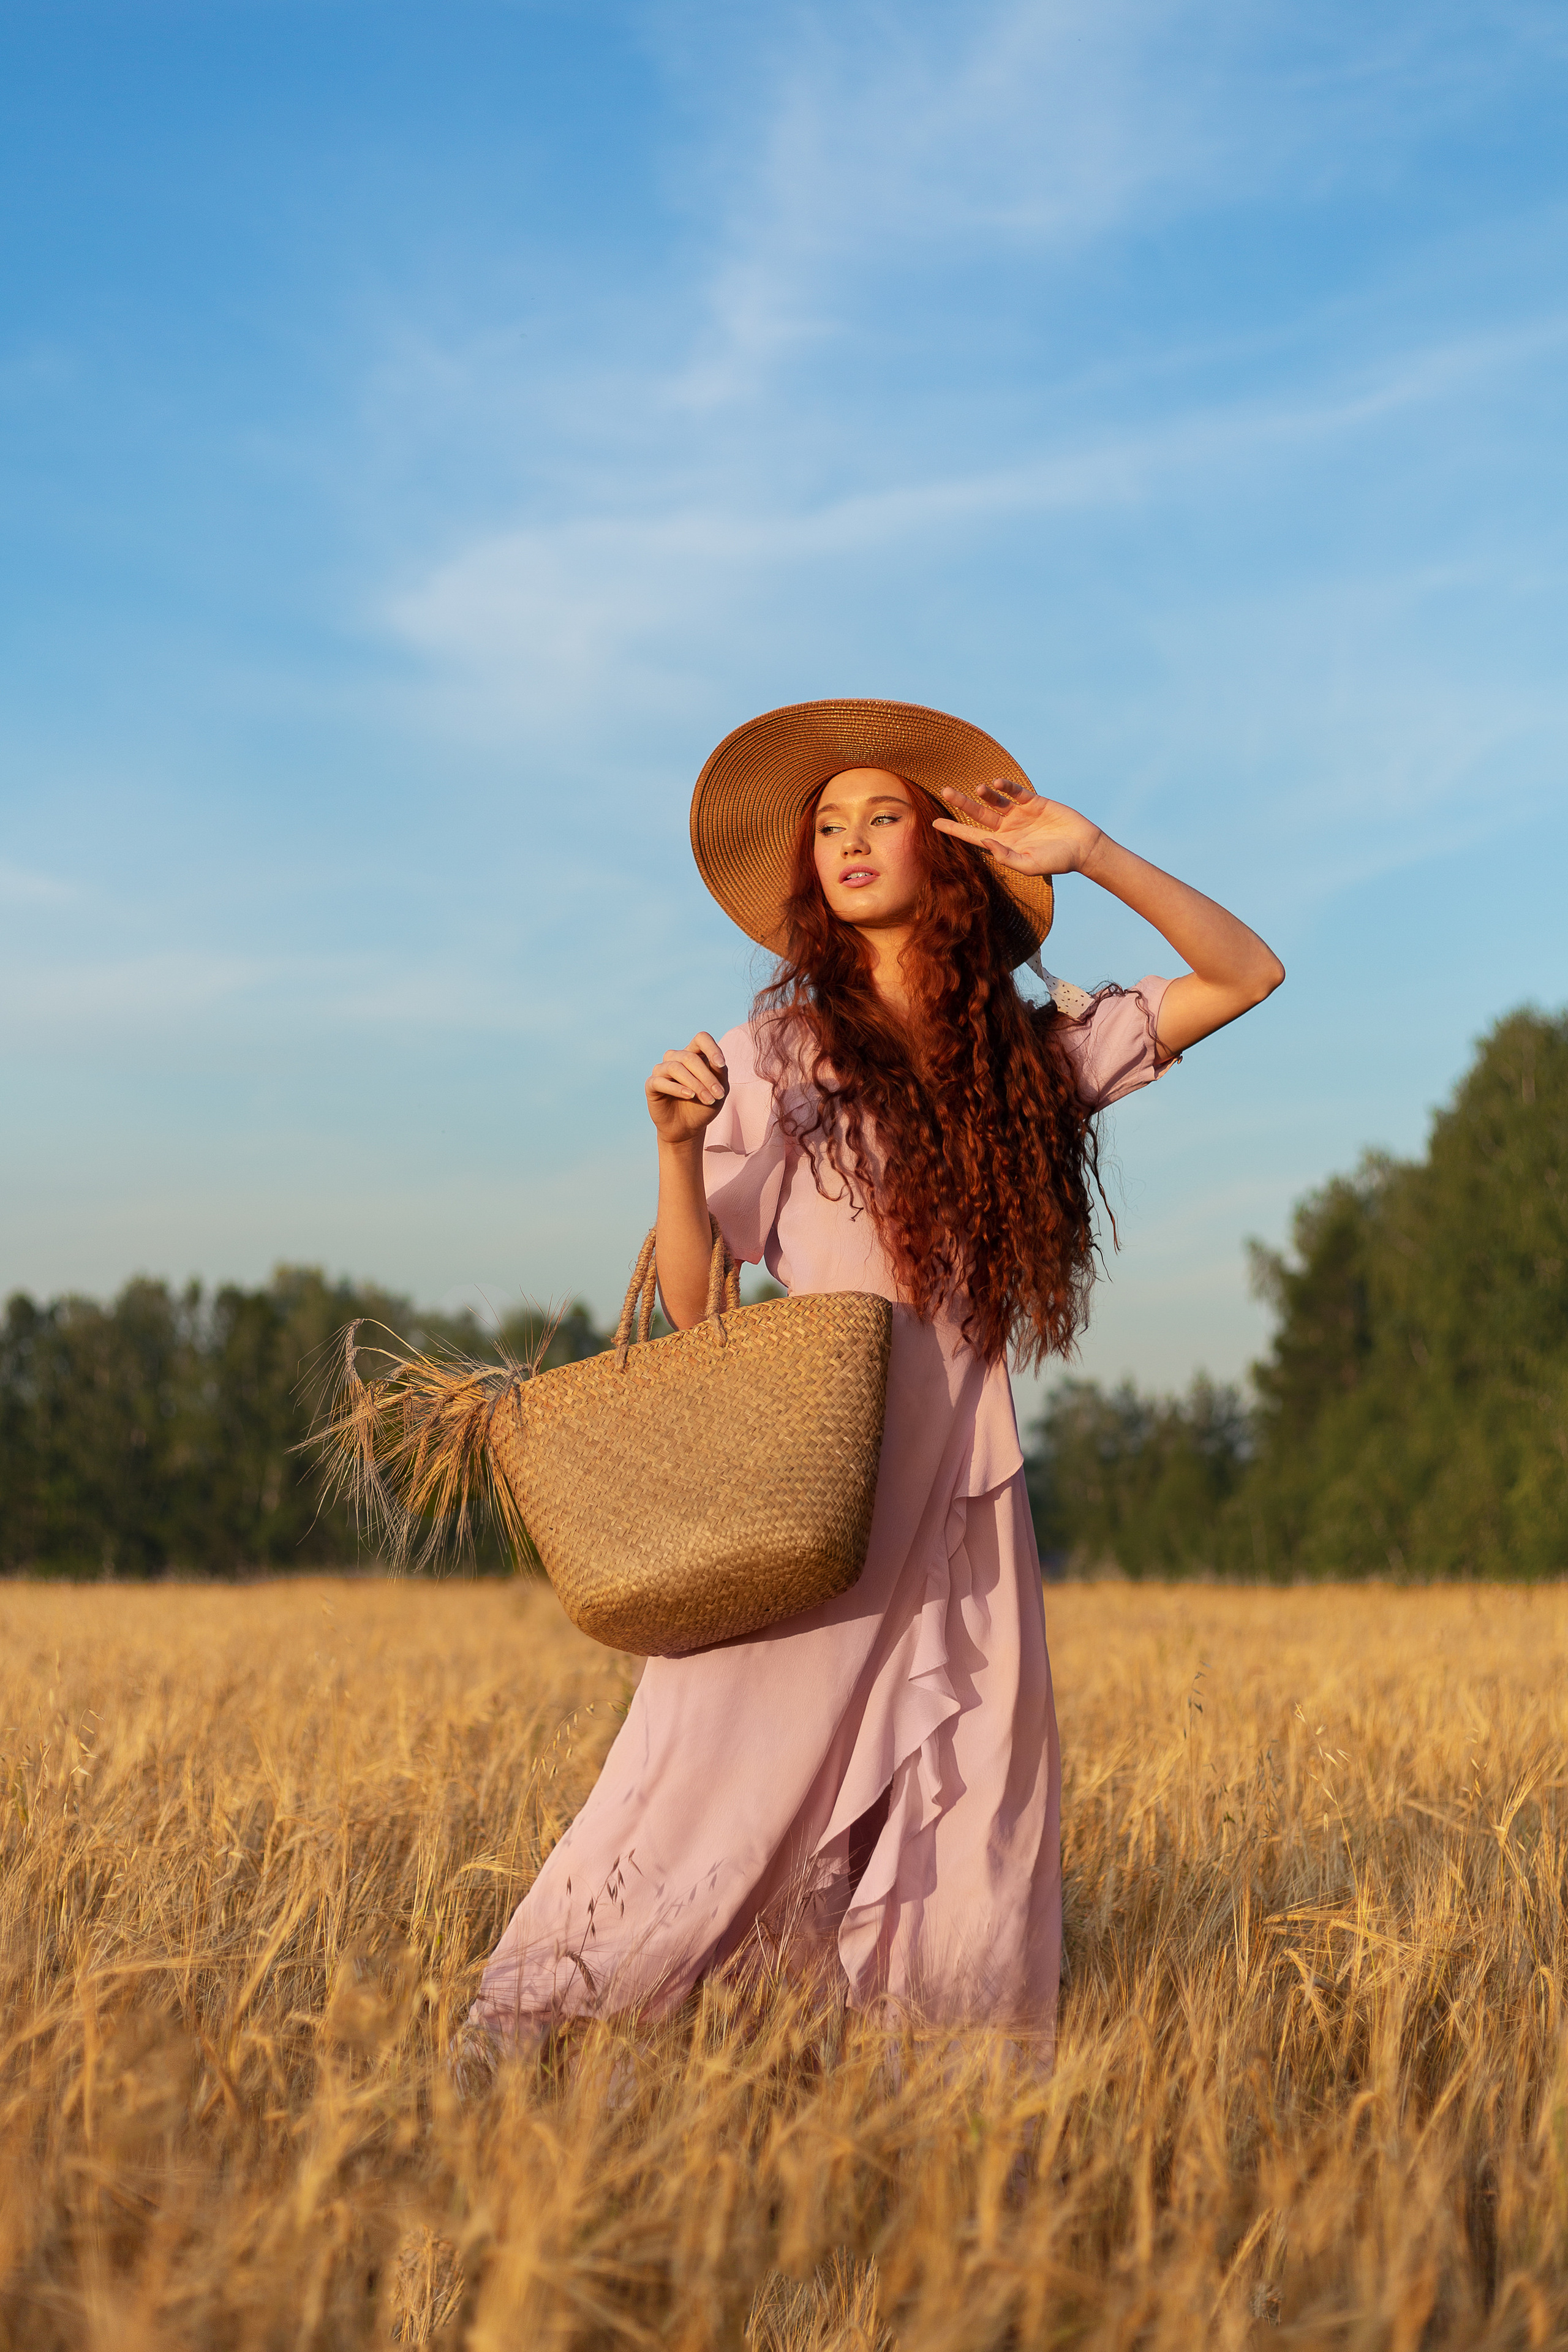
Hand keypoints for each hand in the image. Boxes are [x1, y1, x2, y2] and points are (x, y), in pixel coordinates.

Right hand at [646, 1032, 728, 1146]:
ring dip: (695, 1084)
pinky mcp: (651, 1084)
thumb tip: (717, 1062)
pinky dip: (677, 1088)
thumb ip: (720, 1074)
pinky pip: (661, 1081)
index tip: (721, 1065)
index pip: (701, 1039)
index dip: (711, 1048)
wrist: (688, 1128)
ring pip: (676, 1067)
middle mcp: (676, 1058)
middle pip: (690, 1057)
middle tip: (718, 1094)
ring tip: (707, 1099)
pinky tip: (689, 1095)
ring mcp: (662, 1070)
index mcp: (694, 1054)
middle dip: (707, 1076)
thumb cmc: (704, 1106)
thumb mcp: (719, 1091)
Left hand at [932, 777, 1102, 877]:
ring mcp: (1020, 814)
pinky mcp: (1034, 802)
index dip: (954, 829)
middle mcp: (1007, 828)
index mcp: (1003, 844)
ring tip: (978, 788)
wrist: (1083, 847)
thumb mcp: (1029, 865)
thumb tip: (985, 841)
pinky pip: (1016, 792)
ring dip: (985, 794)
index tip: (934, 823)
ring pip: (995, 801)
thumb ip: (1006, 856)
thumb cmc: (1057, 861)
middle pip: (978, 814)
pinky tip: (998, 783)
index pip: (972, 836)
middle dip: (962, 804)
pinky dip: (1007, 787)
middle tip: (946, 791)